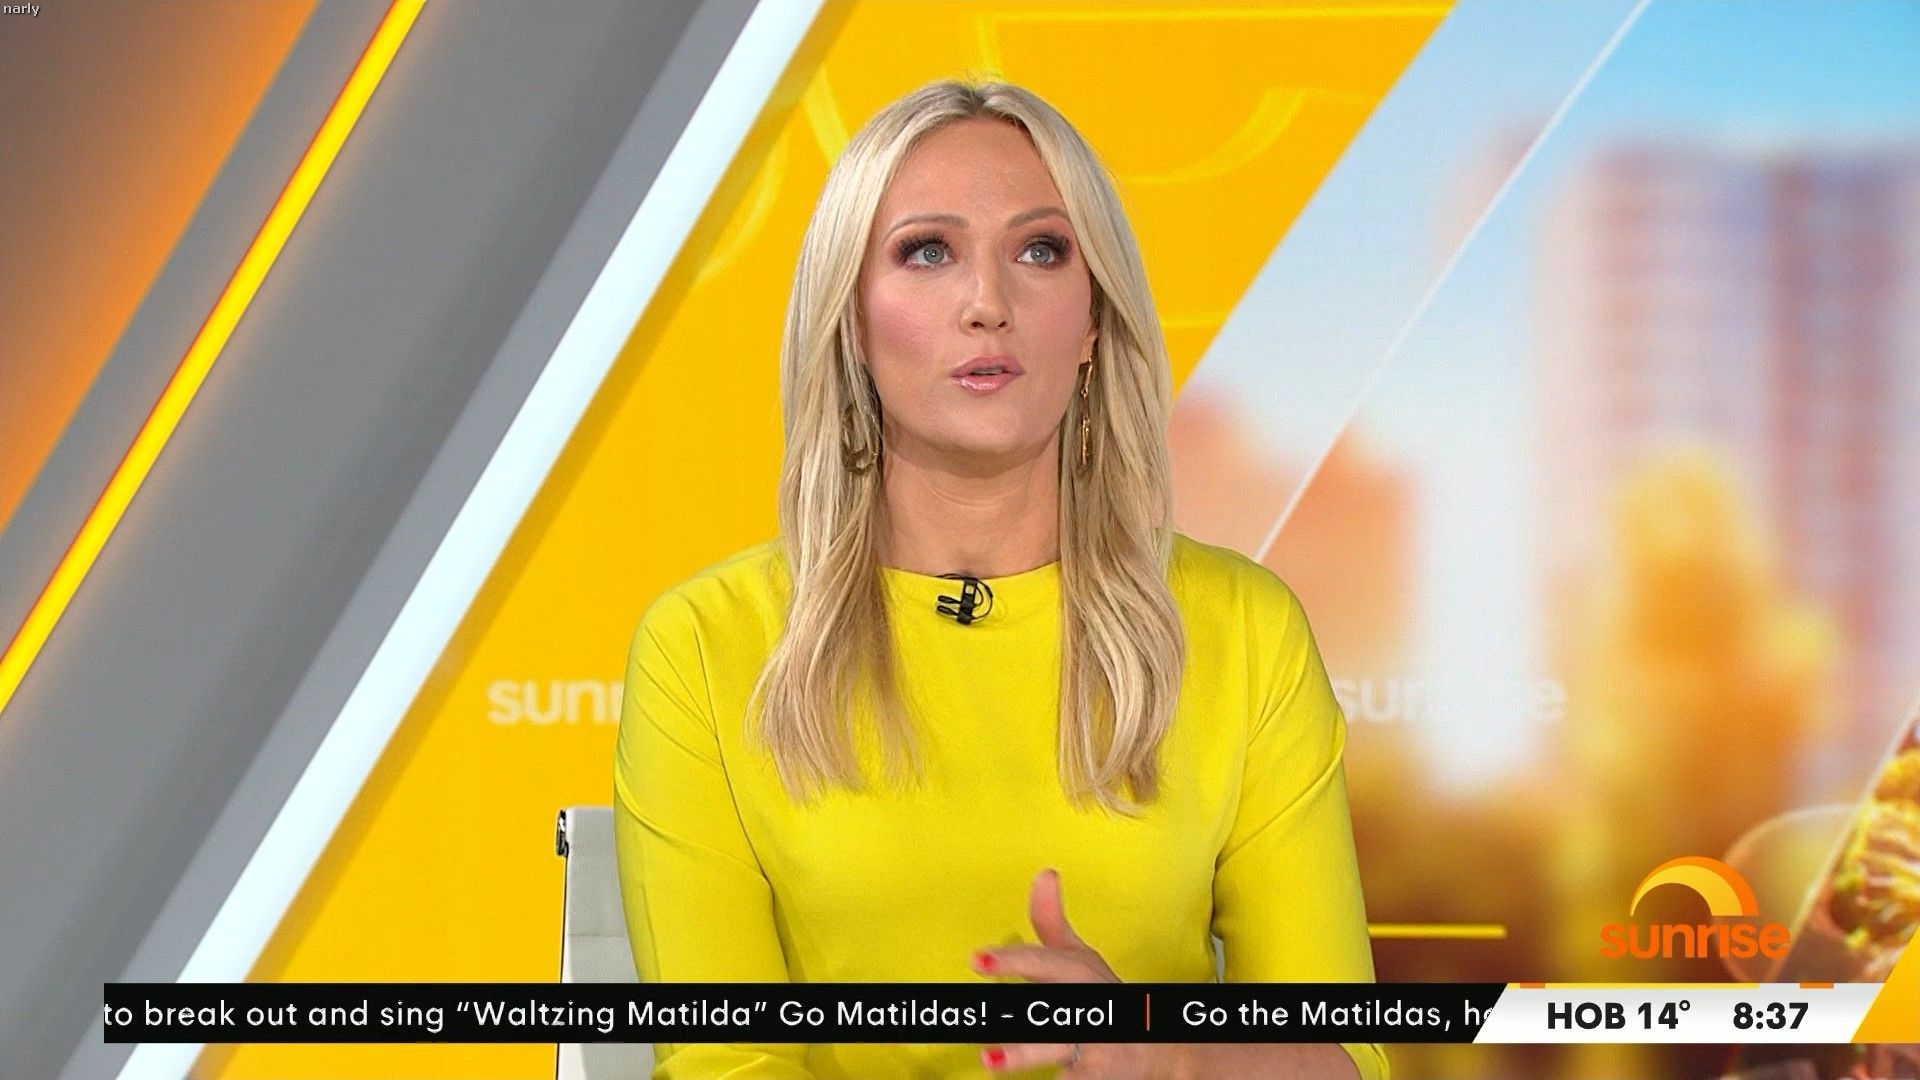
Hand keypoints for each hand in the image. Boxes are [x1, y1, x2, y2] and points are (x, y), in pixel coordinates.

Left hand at [971, 868, 1185, 1077]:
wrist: (1164, 1045)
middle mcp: (1089, 1010)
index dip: (1011, 960)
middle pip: (1051, 1015)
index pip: (1044, 963)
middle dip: (1020, 1026)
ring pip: (1057, 1052)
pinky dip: (1062, 1079)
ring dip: (1025, 1058)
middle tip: (983, 1041)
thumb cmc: (1105, 997)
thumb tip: (1044, 873)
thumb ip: (1051, 923)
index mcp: (1079, 976)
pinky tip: (1045, 1078)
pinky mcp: (1098, 1076)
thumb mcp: (1080, 959)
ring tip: (991, 1063)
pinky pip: (1074, 1078)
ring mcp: (1095, 1048)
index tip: (976, 959)